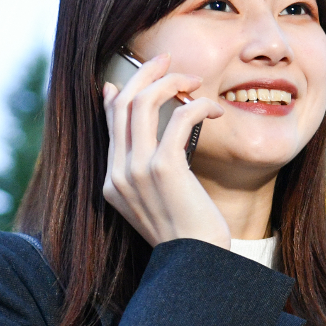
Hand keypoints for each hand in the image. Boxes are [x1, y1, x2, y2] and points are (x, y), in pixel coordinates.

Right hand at [101, 52, 230, 247]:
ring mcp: (136, 171)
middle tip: (170, 60)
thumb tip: (160, 140)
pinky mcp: (163, 168)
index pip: (111, 120)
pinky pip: (177, 118)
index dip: (125, 88)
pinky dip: (197, 105)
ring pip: (143, 103)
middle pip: (122, 103)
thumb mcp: (162, 200)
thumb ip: (153, 168)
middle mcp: (117, 174)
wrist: (199, 265)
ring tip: (195, 81)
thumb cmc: (190, 235)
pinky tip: (214, 110)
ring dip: (171, 82)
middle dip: (147, 73)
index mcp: (112, 181)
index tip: (147, 72)